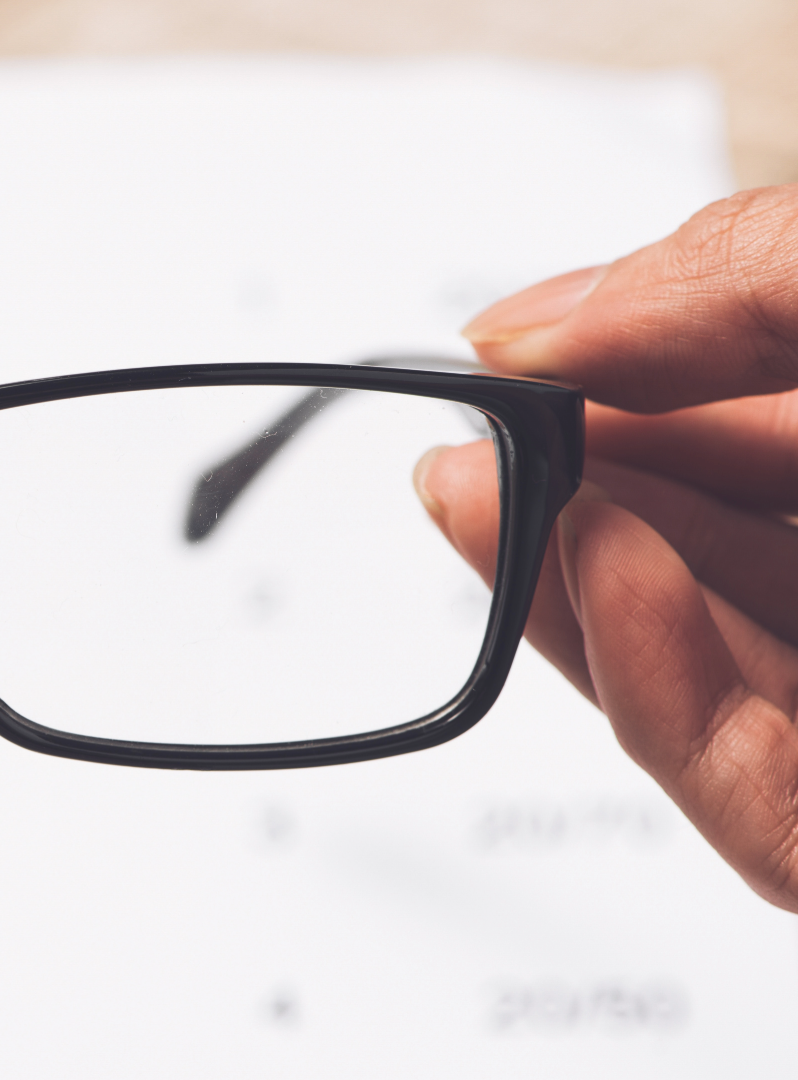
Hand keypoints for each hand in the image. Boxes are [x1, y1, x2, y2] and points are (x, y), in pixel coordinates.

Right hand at [417, 184, 797, 910]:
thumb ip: (743, 277)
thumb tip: (533, 329)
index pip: (735, 419)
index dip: (618, 379)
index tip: (505, 353)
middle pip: (690, 545)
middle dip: (563, 491)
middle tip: (459, 445)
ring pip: (688, 677)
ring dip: (569, 589)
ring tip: (483, 498)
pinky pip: (747, 800)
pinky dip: (652, 698)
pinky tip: (600, 580)